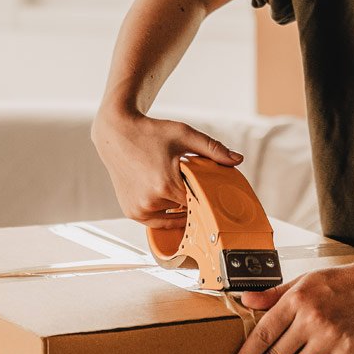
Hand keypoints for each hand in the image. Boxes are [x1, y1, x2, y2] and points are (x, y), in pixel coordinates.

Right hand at [91, 107, 243, 227]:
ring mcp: (138, 210)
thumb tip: (238, 159)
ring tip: (173, 184)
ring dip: (177, 207)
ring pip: (171, 217)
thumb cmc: (151, 132)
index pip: (198, 204)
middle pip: (185, 210)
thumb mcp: (185, 135)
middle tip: (192, 183)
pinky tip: (167, 195)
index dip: (207, 200)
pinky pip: (156, 221)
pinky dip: (164, 212)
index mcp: (165, 186)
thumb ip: (213, 149)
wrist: (116, 133)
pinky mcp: (131, 212)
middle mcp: (150, 202)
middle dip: (192, 199)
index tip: (214, 197)